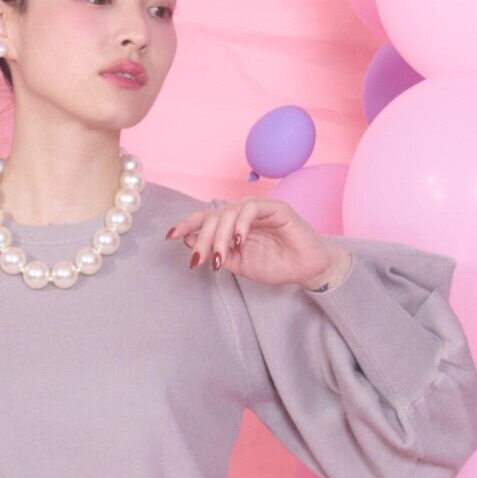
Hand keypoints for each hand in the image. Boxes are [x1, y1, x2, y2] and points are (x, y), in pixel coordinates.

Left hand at [164, 197, 349, 289]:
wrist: (306, 269)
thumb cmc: (276, 265)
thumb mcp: (239, 264)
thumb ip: (216, 253)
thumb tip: (187, 240)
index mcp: (233, 225)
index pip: (206, 218)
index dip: (187, 224)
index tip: (170, 237)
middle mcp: (243, 214)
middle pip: (214, 217)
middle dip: (202, 239)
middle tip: (199, 260)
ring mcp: (259, 209)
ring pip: (229, 213)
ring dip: (220, 236)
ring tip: (221, 258)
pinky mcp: (276, 208)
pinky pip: (252, 209)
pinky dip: (242, 224)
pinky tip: (239, 241)